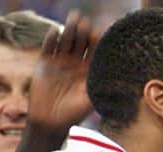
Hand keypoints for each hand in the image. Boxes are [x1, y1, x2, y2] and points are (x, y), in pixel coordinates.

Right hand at [29, 10, 97, 129]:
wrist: (51, 120)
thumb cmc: (74, 112)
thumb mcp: (91, 98)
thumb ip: (101, 85)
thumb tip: (118, 76)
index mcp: (89, 70)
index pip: (94, 51)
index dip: (96, 42)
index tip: (99, 34)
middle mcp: (75, 63)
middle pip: (80, 42)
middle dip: (83, 32)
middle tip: (86, 23)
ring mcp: (60, 61)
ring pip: (65, 41)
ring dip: (69, 30)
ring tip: (73, 20)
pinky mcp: (45, 63)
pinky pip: (48, 47)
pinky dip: (51, 39)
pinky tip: (55, 31)